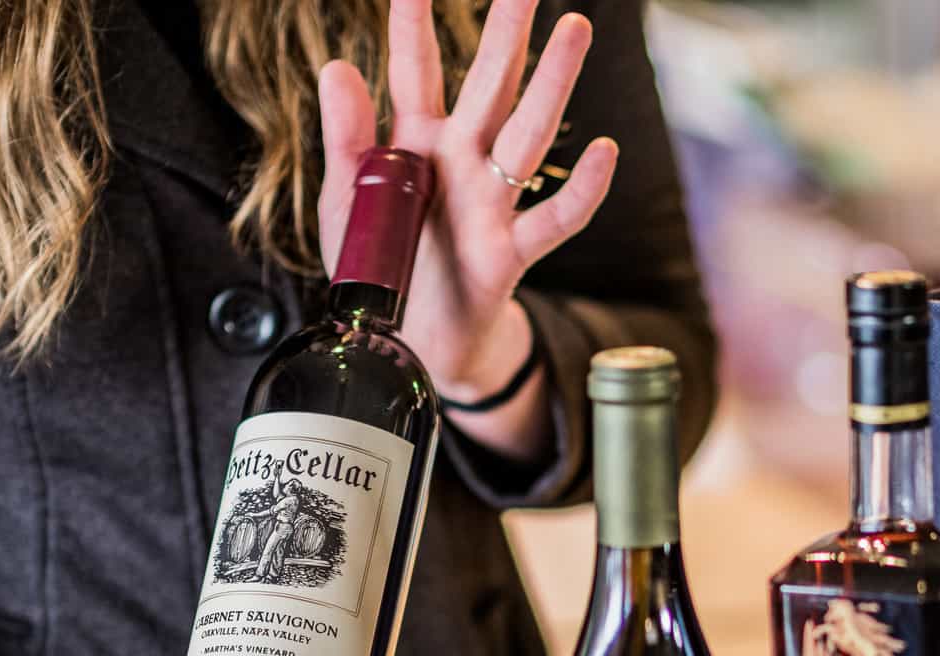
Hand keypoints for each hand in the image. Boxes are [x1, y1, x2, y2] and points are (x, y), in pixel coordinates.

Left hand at [317, 0, 618, 460]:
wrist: (409, 341)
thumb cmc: (381, 266)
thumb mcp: (345, 200)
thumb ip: (346, 138)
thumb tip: (337, 68)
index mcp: (415, 143)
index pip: (414, 72)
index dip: (413, 26)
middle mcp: (461, 162)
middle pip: (491, 85)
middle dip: (507, 32)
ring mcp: (490, 203)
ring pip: (528, 132)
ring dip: (552, 83)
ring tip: (574, 29)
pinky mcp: (508, 253)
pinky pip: (553, 219)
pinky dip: (580, 190)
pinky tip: (602, 154)